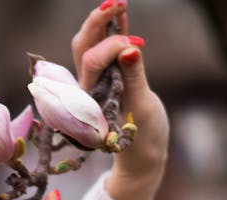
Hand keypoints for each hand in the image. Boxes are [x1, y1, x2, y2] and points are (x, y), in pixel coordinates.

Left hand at [72, 1, 168, 199]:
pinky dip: (113, 32)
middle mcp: (88, 87)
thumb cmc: (143, 139)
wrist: (141, 157)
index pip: (92, 60)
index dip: (111, 47)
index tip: (137, 45)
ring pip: (91, 46)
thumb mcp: (141, 108)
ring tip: (117, 3)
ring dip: (102, 23)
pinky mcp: (108, 81)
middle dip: (96, 22)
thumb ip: (134, 78)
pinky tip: (121, 14)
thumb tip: (130, 48)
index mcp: (90, 97)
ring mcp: (97, 83)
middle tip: (114, 3)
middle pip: (83, 46)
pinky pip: (105, 52)